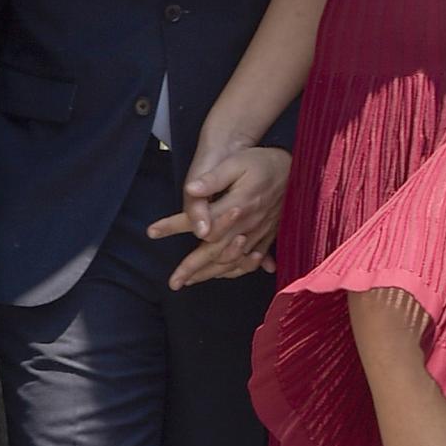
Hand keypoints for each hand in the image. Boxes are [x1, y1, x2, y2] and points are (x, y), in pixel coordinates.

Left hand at [148, 144, 291, 289]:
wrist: (294, 168)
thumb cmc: (261, 162)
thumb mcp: (236, 163)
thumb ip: (213, 179)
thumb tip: (191, 189)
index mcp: (237, 206)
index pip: (200, 223)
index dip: (175, 227)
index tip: (152, 232)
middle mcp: (247, 225)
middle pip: (215, 252)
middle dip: (193, 268)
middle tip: (174, 283)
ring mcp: (259, 233)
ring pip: (233, 260)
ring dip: (211, 273)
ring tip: (192, 282)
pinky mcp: (268, 235)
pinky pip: (251, 260)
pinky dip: (237, 270)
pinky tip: (225, 275)